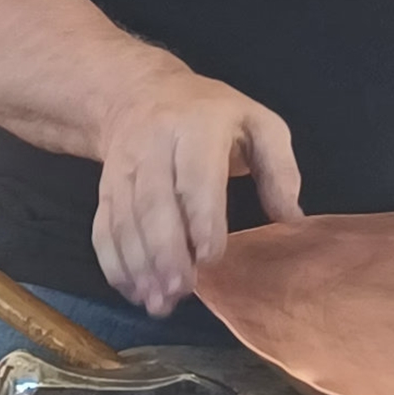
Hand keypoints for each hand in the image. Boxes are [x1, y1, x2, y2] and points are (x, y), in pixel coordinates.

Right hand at [88, 68, 303, 317]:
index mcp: (195, 126)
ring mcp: (122, 168)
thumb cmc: (211, 113)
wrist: (136, 92)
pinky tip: (132, 291)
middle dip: (164, 251)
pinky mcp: (105, 188)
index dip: (201, 218)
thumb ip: (280, 168)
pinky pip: (103, 226)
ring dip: (138, 264)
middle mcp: (151, 145)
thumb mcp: (258, 122)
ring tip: (157, 303)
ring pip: (124, 220)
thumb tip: (291, 219)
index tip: (211, 259)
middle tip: (178, 291)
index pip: (195, 176)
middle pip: (152, 203)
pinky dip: (113, 262)